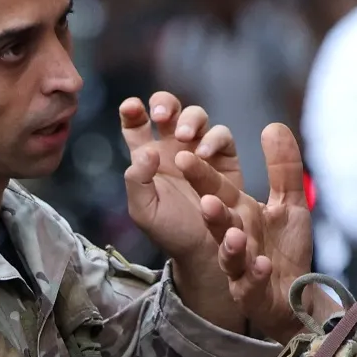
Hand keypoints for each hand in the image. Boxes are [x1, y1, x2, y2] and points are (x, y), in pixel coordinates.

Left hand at [118, 92, 244, 265]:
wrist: (205, 252)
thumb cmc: (170, 231)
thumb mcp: (143, 211)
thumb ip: (136, 180)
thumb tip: (148, 151)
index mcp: (148, 156)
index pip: (136, 124)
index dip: (132, 111)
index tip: (131, 108)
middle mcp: (173, 148)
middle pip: (168, 109)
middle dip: (165, 104)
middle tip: (162, 116)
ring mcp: (201, 150)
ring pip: (197, 116)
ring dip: (191, 119)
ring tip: (186, 138)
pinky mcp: (225, 158)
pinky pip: (223, 136)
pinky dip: (215, 138)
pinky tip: (205, 153)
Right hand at [175, 122, 319, 341]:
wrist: (297, 295)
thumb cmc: (286, 248)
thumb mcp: (291, 202)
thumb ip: (283, 167)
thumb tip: (273, 125)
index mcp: (238, 213)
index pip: (216, 189)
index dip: (202, 174)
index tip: (185, 154)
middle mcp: (234, 239)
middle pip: (218, 222)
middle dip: (212, 211)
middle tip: (206, 199)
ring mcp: (241, 268)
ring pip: (230, 256)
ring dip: (230, 245)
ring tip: (235, 233)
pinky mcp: (253, 293)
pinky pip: (252, 285)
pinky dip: (256, 275)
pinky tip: (262, 265)